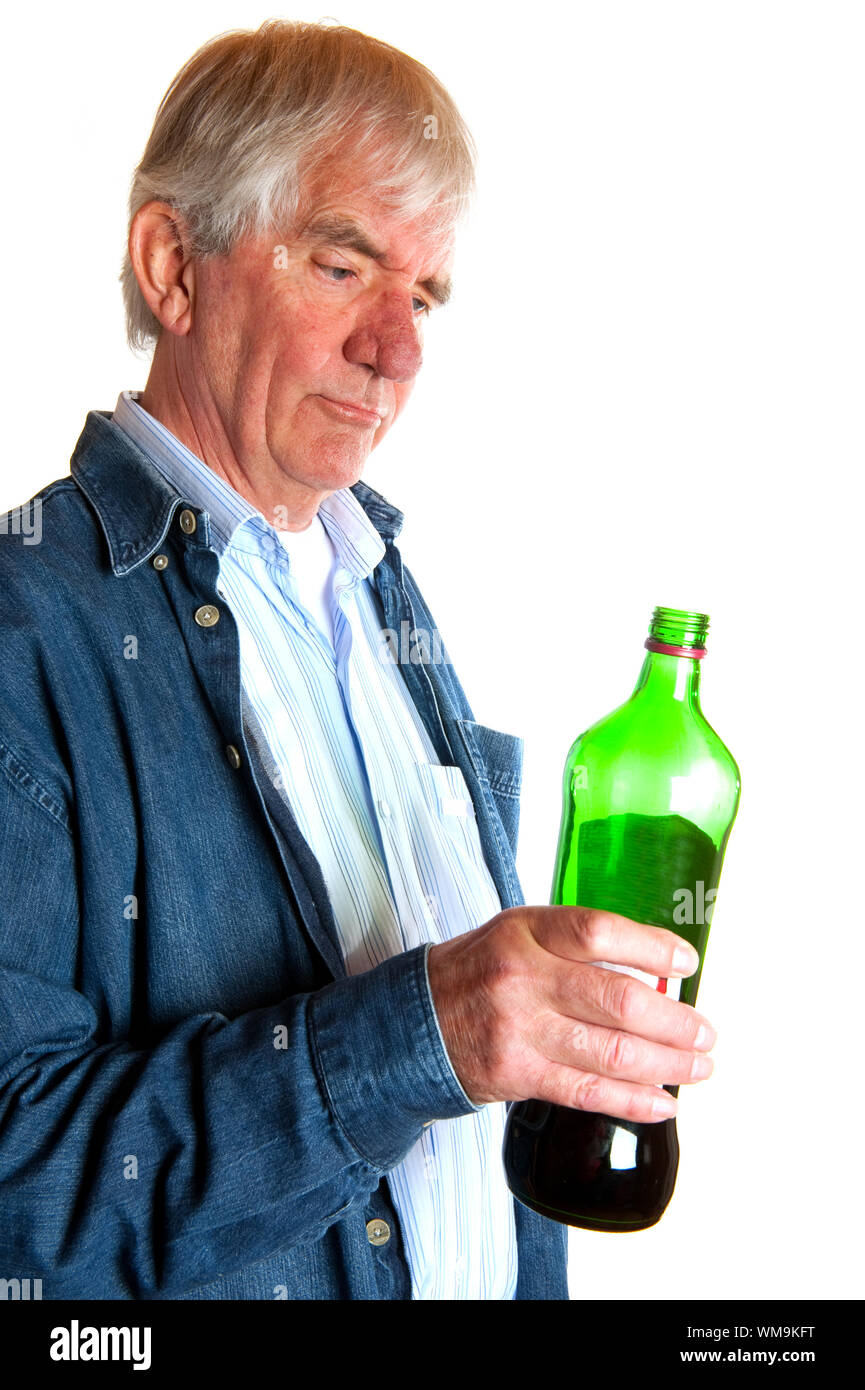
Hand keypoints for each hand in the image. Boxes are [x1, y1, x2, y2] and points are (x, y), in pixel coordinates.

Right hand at [427, 905, 715, 1121]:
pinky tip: (662, 1101)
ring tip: (697, 1065)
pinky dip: (633, 1101)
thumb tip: (654, 972)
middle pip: (617, 1000)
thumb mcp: (520, 934)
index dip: (651, 946)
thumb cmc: (479, 972)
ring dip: (668, 1063)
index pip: (598, 932)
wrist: (414, 1020)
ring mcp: (520, 1030)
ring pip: (611, 1052)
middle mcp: (524, 978)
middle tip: (705, 1030)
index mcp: (527, 932)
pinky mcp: (519, 1074)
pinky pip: (588, 1092)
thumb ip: (578, 945)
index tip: (686, 961)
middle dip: (675, 1021)